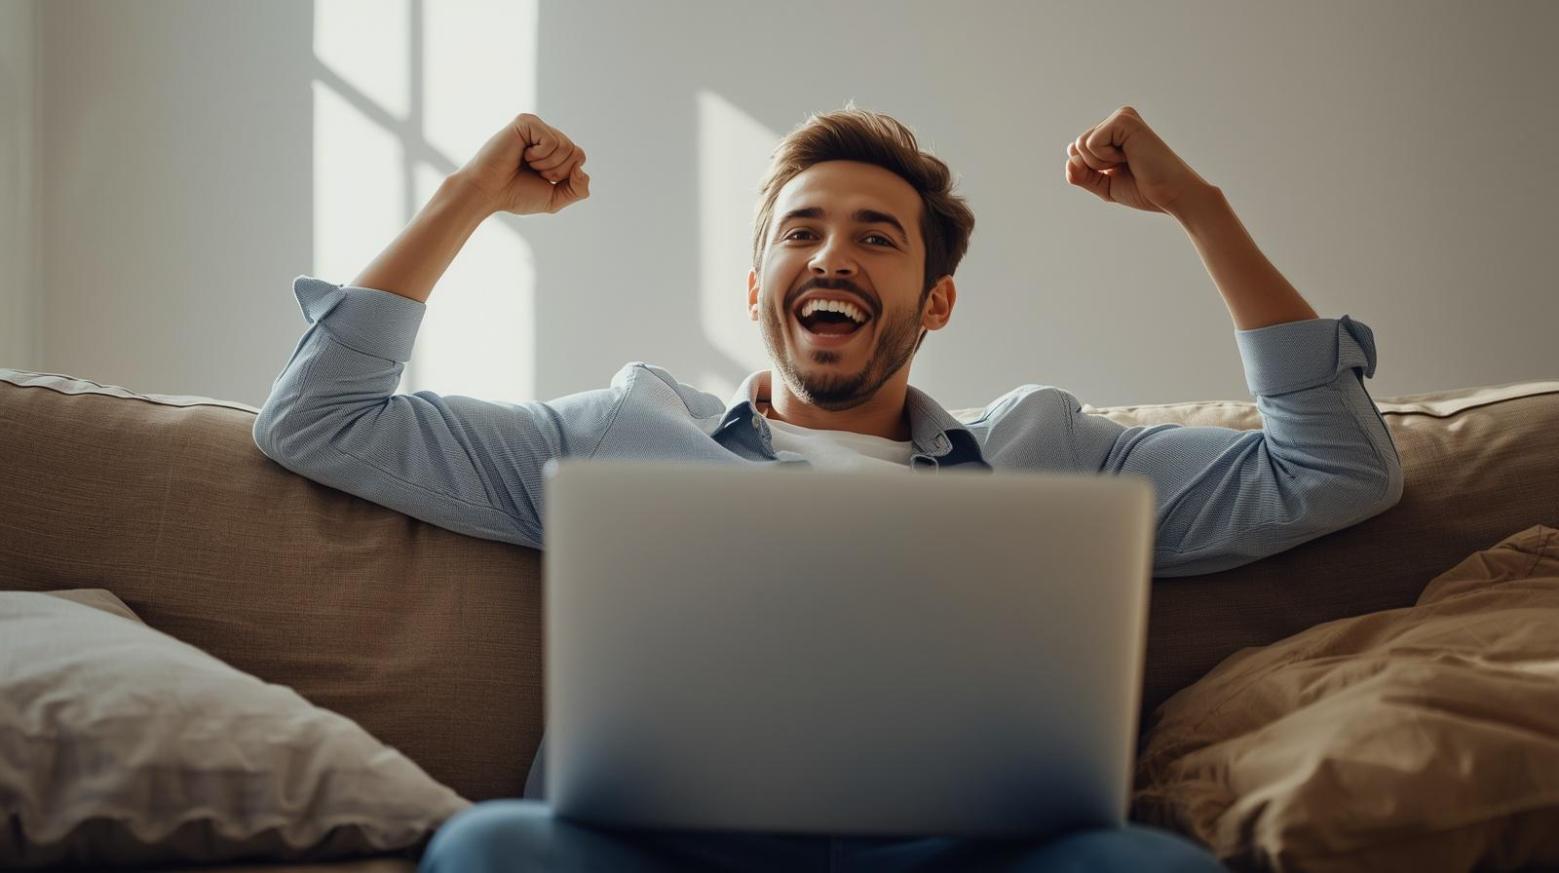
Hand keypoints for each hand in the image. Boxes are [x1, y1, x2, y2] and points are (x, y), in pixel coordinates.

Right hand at [456, 113, 589, 215]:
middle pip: (576, 152)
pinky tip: (521, 155)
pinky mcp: (525, 122)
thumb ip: (578, 189)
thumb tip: (582, 168)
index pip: (580, 157)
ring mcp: (536, 126)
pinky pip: (550, 140)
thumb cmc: (516, 194)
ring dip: (546, 164)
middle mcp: (546, 134)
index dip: (565, 175)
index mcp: (554, 149)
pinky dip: (538, 155)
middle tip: (532, 171)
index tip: (541, 179)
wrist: (488, 193)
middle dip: (557, 171)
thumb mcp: (555, 198)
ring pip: (566, 146)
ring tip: (526, 163)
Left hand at [1064, 106, 1210, 214]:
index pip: (1076, 151)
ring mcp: (1121, 117)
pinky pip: (1090, 142)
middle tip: (1125, 168)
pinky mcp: (1124, 119)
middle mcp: (1117, 119)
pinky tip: (1129, 157)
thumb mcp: (1103, 185)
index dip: (1090, 171)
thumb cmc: (1143, 190)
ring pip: (1080, 144)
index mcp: (1113, 132)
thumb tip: (1069, 160)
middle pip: (1076, 147)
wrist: (1170, 195)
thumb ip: (1081, 175)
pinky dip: (1104, 158)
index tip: (1119, 172)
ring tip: (1128, 162)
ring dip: (1100, 163)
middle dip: (1094, 168)